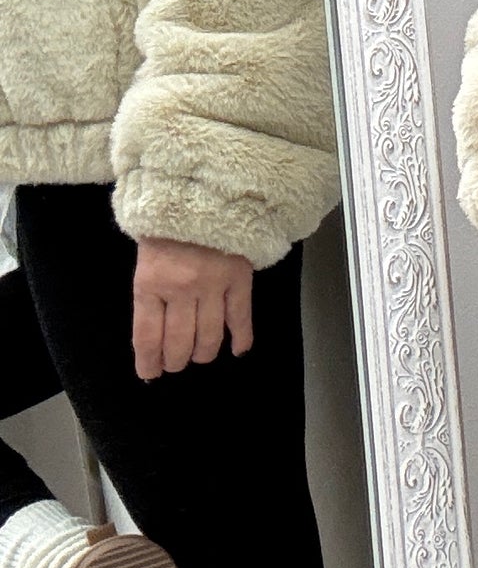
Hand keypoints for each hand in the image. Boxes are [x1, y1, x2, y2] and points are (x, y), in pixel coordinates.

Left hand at [132, 239, 254, 381]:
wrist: (202, 192)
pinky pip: (241, 317)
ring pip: (209, 336)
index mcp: (150, 283)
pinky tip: (238, 349)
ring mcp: (213, 285)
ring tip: (199, 356)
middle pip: (179, 342)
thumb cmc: (166, 226)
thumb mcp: (146, 259)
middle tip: (175, 365)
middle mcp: (181, 289)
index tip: (150, 375)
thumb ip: (149, 293)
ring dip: (203, 353)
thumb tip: (155, 334)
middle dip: (176, 361)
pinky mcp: (239, 279)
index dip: (149, 362)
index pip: (147, 336)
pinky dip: (241, 337)